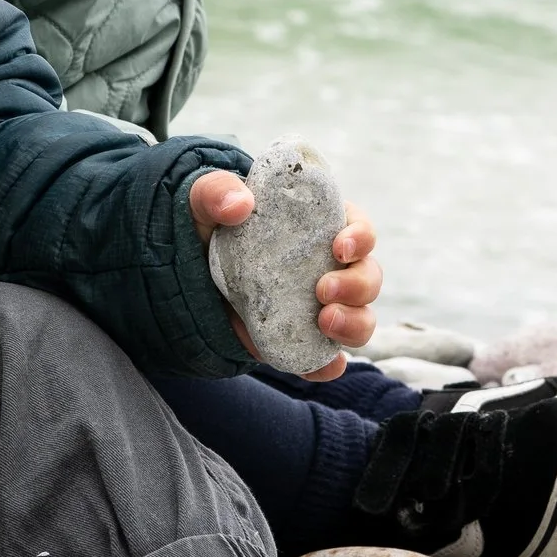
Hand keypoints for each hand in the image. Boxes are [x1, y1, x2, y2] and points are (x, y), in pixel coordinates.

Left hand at [189, 170, 382, 380]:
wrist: (187, 268)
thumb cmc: (209, 222)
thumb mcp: (205, 199)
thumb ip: (217, 191)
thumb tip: (241, 204)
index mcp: (319, 226)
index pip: (359, 229)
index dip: (361, 237)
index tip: (340, 247)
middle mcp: (328, 266)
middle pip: (368, 276)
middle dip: (358, 285)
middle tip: (323, 290)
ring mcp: (318, 305)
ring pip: (361, 318)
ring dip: (354, 323)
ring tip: (326, 322)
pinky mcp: (299, 338)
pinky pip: (327, 358)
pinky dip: (330, 364)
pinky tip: (324, 365)